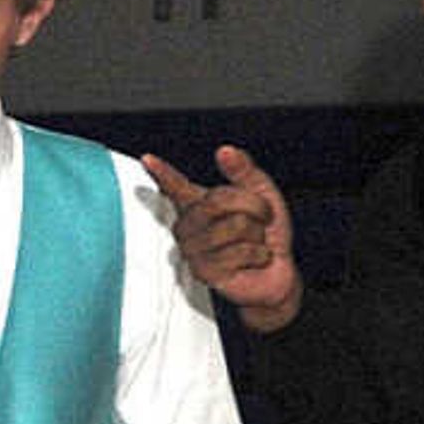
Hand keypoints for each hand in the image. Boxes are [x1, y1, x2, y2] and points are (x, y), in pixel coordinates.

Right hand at [142, 148, 302, 327]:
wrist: (276, 272)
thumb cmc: (266, 235)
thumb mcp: (262, 194)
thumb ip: (244, 171)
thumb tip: (225, 150)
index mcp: (200, 204)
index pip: (176, 186)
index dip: (161, 173)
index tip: (147, 160)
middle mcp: (190, 226)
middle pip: (218, 201)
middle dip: (254, 206)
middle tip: (262, 219)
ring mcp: (193, 250)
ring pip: (235, 226)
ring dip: (257, 234)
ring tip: (254, 243)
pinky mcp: (204, 272)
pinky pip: (240, 251)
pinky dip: (259, 254)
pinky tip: (253, 260)